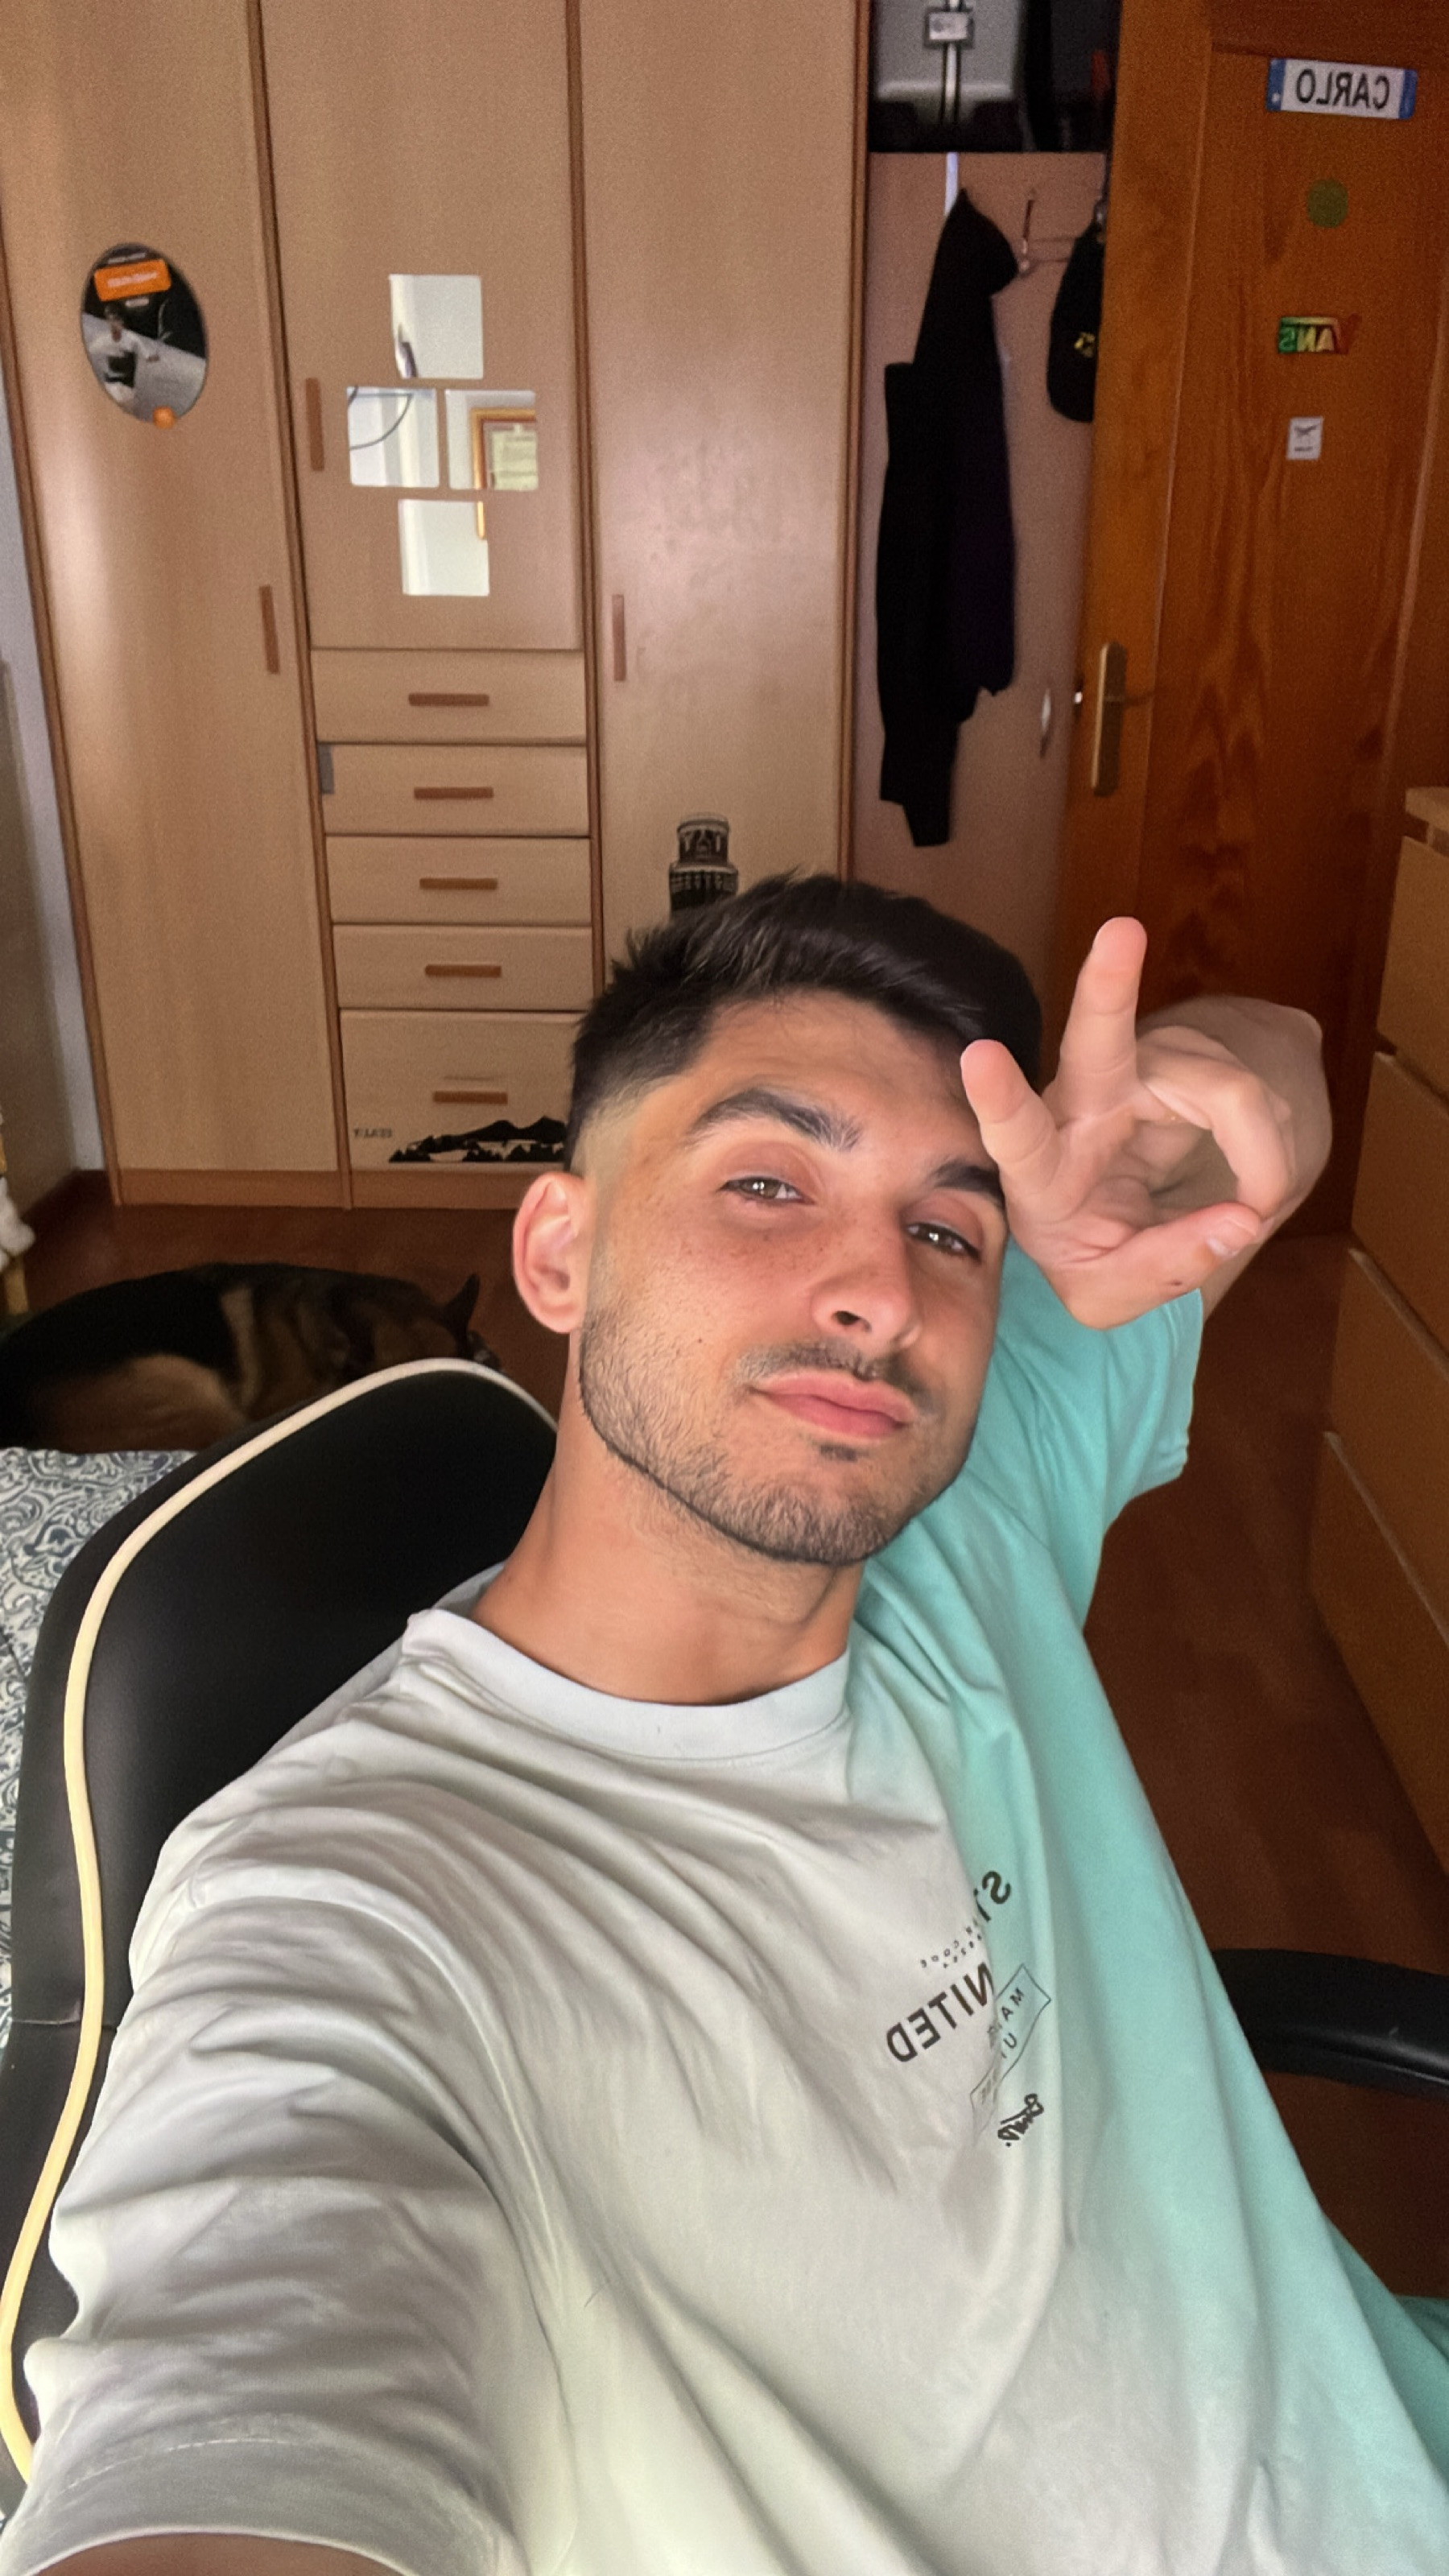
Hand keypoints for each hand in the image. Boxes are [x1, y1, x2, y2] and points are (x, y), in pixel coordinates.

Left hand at [959, 919, 1302, 1327]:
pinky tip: (1256, 1178)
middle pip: (1099, 1040)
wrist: (1124, 1210)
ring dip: (1265, 1161)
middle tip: (1121, 931)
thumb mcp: (1108, 1290)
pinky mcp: (1194, 1058)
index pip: (1017, 1136)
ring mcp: (1143, 1068)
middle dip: (1109, 985)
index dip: (1000, 1098)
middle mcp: (1083, 1104)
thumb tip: (1241, 1220)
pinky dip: (1273, 1152)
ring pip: (1230, 1093)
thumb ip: (1164, 1268)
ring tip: (1258, 1207)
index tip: (979, 1055)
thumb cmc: (1093, 1250)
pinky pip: (1260, 1096)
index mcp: (1041, 1170)